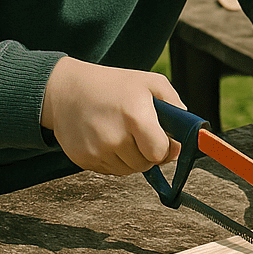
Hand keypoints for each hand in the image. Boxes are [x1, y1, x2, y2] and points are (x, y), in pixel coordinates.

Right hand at [40, 57, 182, 175]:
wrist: (66, 90)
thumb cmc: (113, 85)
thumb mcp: (150, 82)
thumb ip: (175, 104)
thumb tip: (187, 131)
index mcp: (135, 116)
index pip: (160, 153)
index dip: (166, 149)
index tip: (164, 141)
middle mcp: (115, 137)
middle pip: (145, 165)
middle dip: (148, 153)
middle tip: (140, 133)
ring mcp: (97, 150)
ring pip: (128, 170)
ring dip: (131, 158)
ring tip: (122, 133)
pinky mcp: (83, 160)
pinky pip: (110, 171)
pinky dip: (113, 159)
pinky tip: (106, 138)